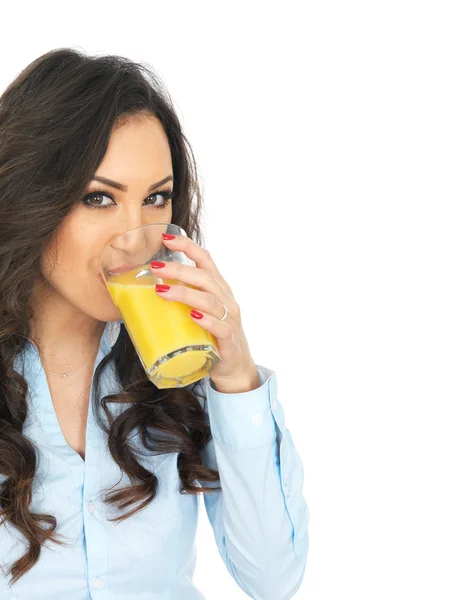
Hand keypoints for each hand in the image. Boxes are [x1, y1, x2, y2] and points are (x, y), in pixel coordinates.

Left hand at [150, 233, 258, 391]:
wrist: (235, 366)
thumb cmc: (211, 334)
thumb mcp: (197, 310)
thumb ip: (179, 298)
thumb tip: (141, 290)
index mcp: (217, 288)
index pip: (205, 259)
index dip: (187, 246)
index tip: (166, 238)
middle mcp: (226, 299)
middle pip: (204, 278)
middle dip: (178, 270)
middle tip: (153, 267)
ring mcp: (230, 319)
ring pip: (209, 301)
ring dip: (185, 294)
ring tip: (162, 292)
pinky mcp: (229, 341)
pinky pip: (221, 328)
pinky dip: (208, 321)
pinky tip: (193, 317)